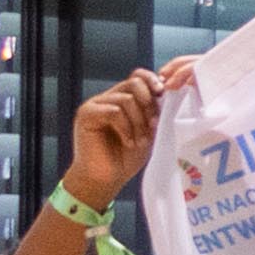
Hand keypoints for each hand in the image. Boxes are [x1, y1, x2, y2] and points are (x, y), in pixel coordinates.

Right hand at [64, 69, 169, 203]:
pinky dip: (126, 128)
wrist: (106, 178)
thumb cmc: (126, 157)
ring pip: (126, 99)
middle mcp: (108, 98)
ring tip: (140, 141)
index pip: (138, 76)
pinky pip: (113, 112)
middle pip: (134, 83)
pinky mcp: (86, 114)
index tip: (164, 94)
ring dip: (139, 121)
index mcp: (123, 98)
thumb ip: (154, 113)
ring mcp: (95, 104)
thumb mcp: (148, 131)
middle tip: (153, 126)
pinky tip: (128, 142)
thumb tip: (168, 95)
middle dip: (149, 104)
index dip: (153, 81)